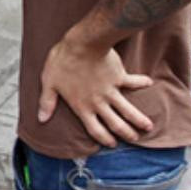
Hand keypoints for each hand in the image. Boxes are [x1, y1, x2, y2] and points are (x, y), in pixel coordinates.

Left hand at [38, 35, 153, 146]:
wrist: (82, 44)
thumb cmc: (62, 62)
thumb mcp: (49, 82)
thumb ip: (47, 102)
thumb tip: (41, 118)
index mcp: (82, 106)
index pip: (95, 129)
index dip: (103, 138)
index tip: (111, 144)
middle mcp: (99, 103)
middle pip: (115, 124)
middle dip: (126, 133)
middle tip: (134, 139)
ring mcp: (111, 91)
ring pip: (128, 110)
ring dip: (139, 119)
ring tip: (148, 126)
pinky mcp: (120, 77)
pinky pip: (134, 82)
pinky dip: (142, 82)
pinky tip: (149, 83)